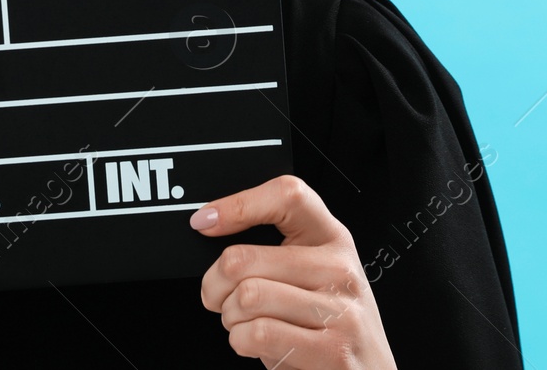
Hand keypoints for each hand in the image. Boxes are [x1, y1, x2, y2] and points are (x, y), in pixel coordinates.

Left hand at [195, 174, 396, 369]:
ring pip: (247, 297)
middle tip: (220, 297)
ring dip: (230, 317)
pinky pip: (258, 334)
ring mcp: (340, 311)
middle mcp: (339, 270)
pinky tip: (256, 342)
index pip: (288, 195)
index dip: (238, 204)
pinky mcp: (332, 351)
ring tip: (244, 322)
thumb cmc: (333, 324)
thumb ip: (275, 252)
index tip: (206, 221)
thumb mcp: (314, 275)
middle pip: (244, 258)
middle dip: (214, 285)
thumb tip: (212, 228)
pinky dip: (241, 341)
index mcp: (333, 239)